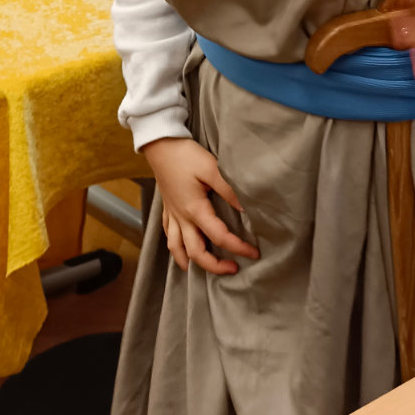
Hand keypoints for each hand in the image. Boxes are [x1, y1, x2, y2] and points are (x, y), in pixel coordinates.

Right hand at [142, 136, 257, 275]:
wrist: (160, 145)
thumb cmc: (185, 155)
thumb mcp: (211, 168)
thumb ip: (229, 190)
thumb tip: (246, 209)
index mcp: (195, 210)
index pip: (219, 237)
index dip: (238, 247)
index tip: (254, 253)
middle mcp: (182, 217)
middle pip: (196, 252)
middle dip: (214, 266)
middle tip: (233, 268)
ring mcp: (172, 214)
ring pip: (177, 248)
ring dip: (190, 261)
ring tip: (202, 269)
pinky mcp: (167, 208)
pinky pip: (168, 234)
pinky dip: (175, 247)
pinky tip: (180, 249)